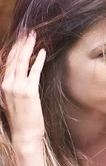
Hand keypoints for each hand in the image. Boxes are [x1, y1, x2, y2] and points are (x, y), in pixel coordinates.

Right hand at [1, 31, 46, 145]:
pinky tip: (42, 52)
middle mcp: (7, 84)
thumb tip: (22, 74)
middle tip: (27, 30)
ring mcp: (17, 88)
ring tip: (34, 35)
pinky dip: (38, 61)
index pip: (7, 61)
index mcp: (2, 85)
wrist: (24, 135)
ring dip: (28, 47)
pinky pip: (34, 72)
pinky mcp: (29, 92)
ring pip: (21, 62)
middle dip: (20, 42)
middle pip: (13, 58)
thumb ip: (15, 87)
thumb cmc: (22, 120)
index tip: (20, 36)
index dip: (13, 47)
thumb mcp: (13, 101)